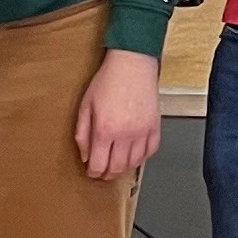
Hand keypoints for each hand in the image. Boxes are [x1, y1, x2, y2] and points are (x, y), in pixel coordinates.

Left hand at [75, 47, 165, 180]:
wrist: (132, 64)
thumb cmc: (108, 81)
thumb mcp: (85, 106)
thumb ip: (83, 133)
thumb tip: (85, 155)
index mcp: (105, 130)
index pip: (99, 164)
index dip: (94, 172)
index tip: (92, 171)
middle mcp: (126, 134)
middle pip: (117, 168)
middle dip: (108, 173)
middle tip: (103, 172)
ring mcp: (143, 131)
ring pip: (135, 163)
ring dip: (124, 168)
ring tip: (117, 165)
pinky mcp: (155, 126)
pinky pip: (151, 151)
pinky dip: (142, 157)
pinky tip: (134, 155)